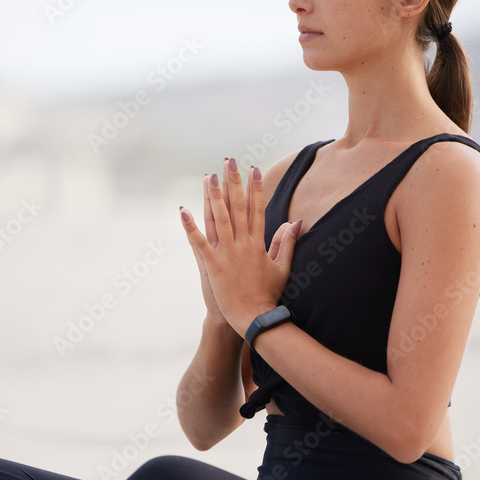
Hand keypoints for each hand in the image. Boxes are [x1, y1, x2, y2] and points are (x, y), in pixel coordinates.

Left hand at [179, 158, 300, 336]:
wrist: (254, 318)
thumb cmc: (268, 295)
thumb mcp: (282, 268)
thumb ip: (286, 243)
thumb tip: (296, 222)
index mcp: (258, 243)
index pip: (257, 209)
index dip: (255, 188)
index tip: (253, 169)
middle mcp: (242, 244)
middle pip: (237, 208)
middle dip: (233, 183)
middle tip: (229, 161)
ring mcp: (227, 254)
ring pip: (218, 219)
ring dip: (213, 196)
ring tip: (208, 176)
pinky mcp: (212, 266)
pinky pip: (198, 243)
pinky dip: (190, 227)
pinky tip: (182, 211)